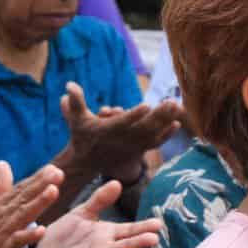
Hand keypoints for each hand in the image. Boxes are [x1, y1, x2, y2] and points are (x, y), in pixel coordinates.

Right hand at [0, 161, 62, 247]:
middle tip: (58, 172)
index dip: (35, 178)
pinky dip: (29, 235)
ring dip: (38, 203)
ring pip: (22, 215)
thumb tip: (3, 164)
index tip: (53, 168)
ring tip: (54, 191)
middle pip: (22, 197)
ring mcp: (1, 233)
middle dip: (40, 184)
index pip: (18, 189)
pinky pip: (18, 241)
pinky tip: (42, 230)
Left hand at [32, 179, 162, 247]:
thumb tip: (117, 182)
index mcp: (107, 233)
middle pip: (126, 245)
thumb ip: (99, 200)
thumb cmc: (65, 234)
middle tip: (153, 239)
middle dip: (139, 242)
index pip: (129, 230)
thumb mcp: (81, 214)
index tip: (158, 224)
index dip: (143, 227)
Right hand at [61, 82, 183, 181]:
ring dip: (166, 120)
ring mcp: (133, 145)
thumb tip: (69, 85)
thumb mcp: (75, 119)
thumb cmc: (82, 136)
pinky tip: (176, 123)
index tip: (146, 105)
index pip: (122, 123)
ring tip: (178, 106)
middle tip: (172, 101)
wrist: (88, 162)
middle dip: (159, 115)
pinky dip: (166, 135)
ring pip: (153, 133)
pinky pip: (155, 142)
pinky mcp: (139, 149)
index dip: (134, 115)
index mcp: (108, 131)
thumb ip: (75, 102)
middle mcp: (123, 140)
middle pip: (144, 127)